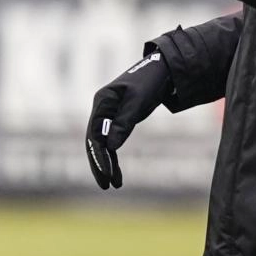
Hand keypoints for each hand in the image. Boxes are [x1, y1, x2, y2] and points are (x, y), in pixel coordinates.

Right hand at [85, 49, 173, 190]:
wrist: (162, 70)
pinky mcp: (117, 121)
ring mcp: (108, 116)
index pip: (95, 134)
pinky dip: (114, 159)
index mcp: (102, 101)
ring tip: (114, 185)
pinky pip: (112, 143)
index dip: (99, 156)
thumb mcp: (138, 101)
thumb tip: (111, 147)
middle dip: (99, 164)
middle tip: (105, 185)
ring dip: (107, 165)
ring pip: (102, 145)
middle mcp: (101, 109)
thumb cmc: (150, 81)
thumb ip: (124, 122)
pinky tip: (118, 175)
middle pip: (94, 142)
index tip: (106, 174)